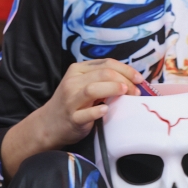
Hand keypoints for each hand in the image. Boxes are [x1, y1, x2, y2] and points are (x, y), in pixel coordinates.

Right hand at [2, 60, 145, 174]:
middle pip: (103, 74)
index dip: (126, 70)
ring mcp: (70, 100)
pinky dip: (97, 111)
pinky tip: (106, 110)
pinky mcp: (71, 118)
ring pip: (92, 89)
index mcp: (78, 70)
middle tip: (136, 91)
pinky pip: (85, 113)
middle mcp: (73, 82)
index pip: (106, 63)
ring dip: (113, 89)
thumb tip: (132, 80)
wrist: (48, 124)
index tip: (139, 79)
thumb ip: (103, 79)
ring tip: (126, 93)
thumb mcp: (84, 84)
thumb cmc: (72, 103)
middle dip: (124, 80)